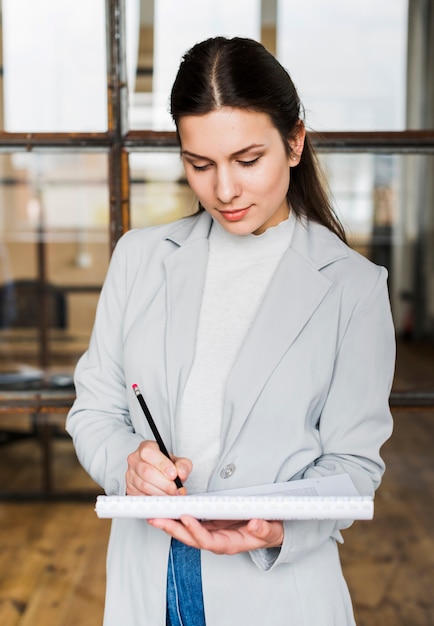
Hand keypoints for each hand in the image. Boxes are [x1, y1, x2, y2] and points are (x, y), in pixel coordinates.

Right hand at [126, 440, 191, 495]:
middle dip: (164, 483)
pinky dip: (154, 498)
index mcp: (146, 448)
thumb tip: (181, 473)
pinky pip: (141, 495)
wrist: (159, 473)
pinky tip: (163, 497)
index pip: (149, 453)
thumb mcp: (178, 461)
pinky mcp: (130, 488)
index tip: (174, 475)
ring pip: (144, 485)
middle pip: (147, 472)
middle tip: (175, 489)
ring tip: (172, 494)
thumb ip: (183, 465)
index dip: (162, 465)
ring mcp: (130, 474)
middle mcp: (135, 459)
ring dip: (161, 492)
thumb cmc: (167, 466)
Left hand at [147, 516, 283, 554]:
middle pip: (191, 538)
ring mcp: (212, 533)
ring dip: (171, 524)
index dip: (196, 531)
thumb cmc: (269, 531)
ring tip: (154, 515)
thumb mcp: (271, 530)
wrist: (270, 531)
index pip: (209, 541)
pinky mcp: (210, 524)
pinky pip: (191, 522)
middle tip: (157, 518)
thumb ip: (264, 529)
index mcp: (230, 544)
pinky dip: (177, 518)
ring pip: (187, 532)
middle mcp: (217, 541)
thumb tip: (255, 524)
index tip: (186, 517)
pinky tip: (166, 511)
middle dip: (173, 528)